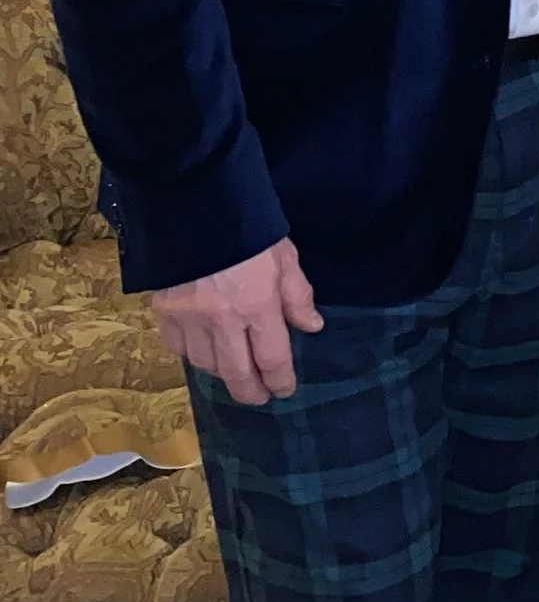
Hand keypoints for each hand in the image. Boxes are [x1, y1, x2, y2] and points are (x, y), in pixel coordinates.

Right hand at [151, 238, 322, 405]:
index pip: (272, 359)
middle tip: (260, 396)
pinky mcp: (163, 312)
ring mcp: (188, 319)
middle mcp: (222, 321)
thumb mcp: (284, 256)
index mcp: (257, 306)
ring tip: (235, 371)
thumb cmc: (248, 228)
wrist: (193, 205)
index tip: (284, 389)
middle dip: (251, 392)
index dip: (280, 380)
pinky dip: (192, 354)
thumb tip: (311, 326)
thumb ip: (297, 295)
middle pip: (236, 374)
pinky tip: (203, 350)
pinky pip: (178, 348)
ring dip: (222, 373)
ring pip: (205, 365)